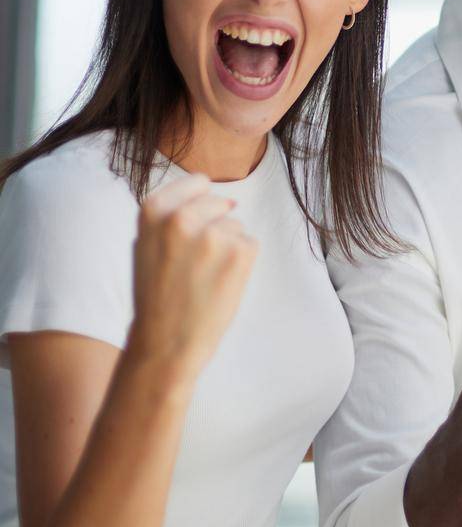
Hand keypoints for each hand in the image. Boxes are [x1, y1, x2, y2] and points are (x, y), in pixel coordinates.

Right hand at [125, 174, 258, 383]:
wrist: (165, 343)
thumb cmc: (157, 295)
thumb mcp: (146, 245)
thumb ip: (171, 215)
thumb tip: (220, 195)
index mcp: (153, 211)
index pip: (197, 183)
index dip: (201, 200)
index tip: (196, 223)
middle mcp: (182, 217)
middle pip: (220, 203)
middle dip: (216, 226)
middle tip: (195, 263)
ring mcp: (213, 234)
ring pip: (235, 226)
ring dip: (227, 247)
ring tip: (203, 277)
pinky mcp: (240, 251)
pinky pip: (250, 243)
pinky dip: (241, 262)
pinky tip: (220, 283)